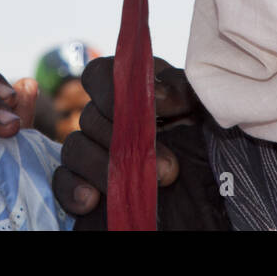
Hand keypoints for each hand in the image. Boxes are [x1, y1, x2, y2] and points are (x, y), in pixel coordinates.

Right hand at [52, 56, 197, 221]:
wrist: (213, 183)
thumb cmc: (207, 138)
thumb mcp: (203, 107)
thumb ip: (183, 91)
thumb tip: (157, 96)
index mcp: (132, 88)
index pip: (100, 74)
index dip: (111, 89)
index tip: (149, 109)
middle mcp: (107, 115)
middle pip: (90, 117)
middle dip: (124, 142)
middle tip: (167, 168)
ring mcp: (93, 148)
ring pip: (75, 148)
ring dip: (103, 168)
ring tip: (135, 187)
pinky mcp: (85, 181)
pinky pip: (63, 180)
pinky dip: (72, 189)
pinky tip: (90, 201)